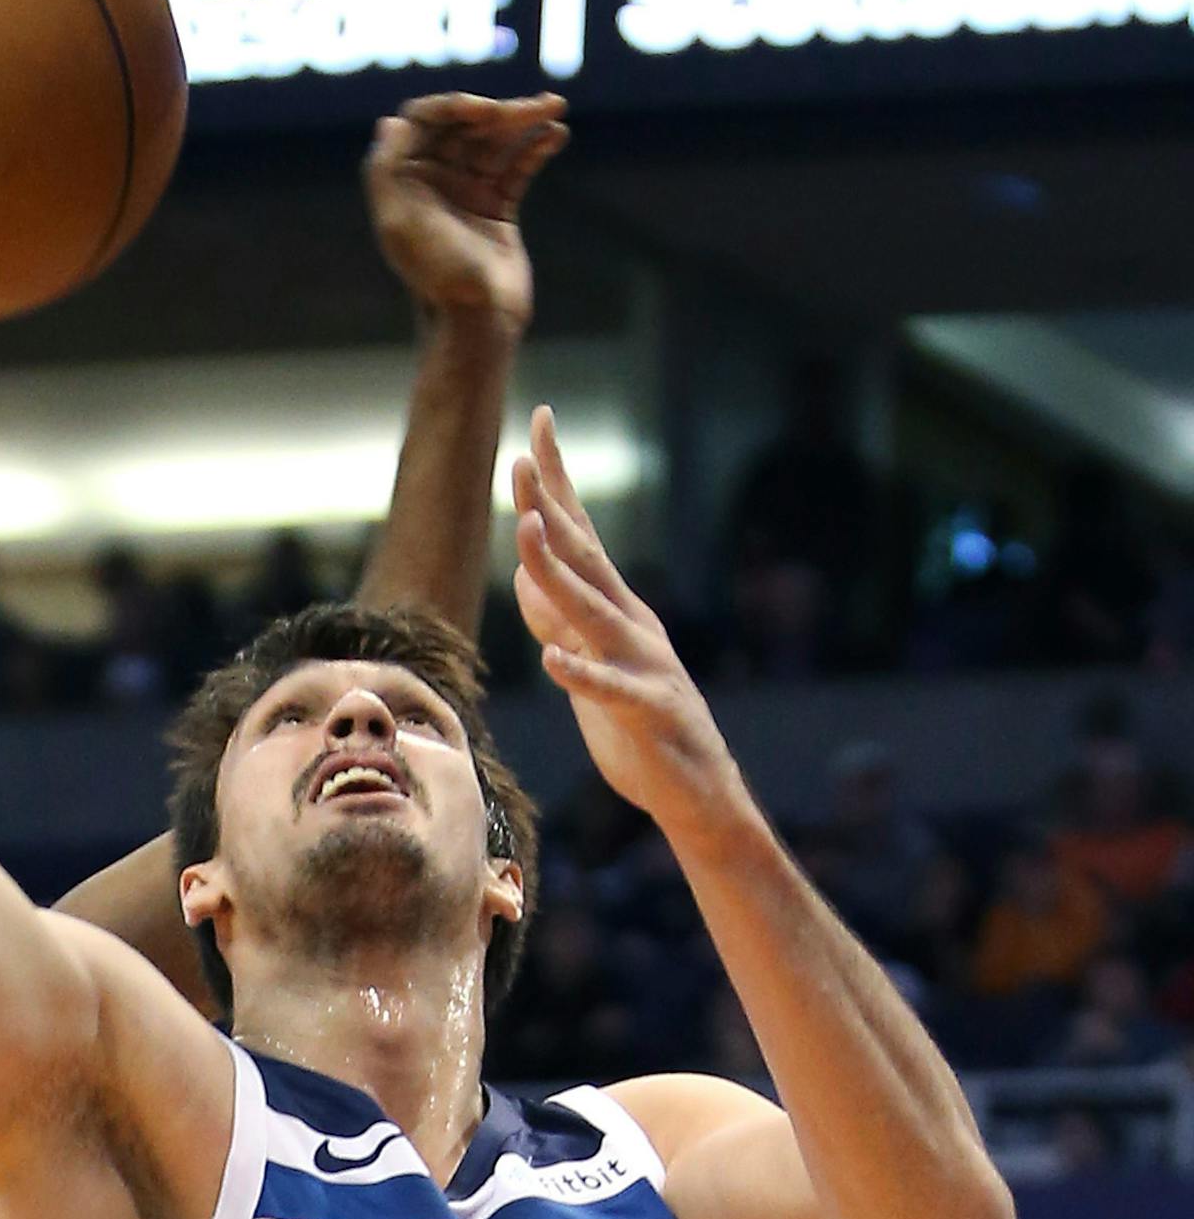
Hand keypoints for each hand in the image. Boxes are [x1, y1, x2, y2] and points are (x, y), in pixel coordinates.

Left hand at [365, 93, 568, 328]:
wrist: (479, 320)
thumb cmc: (438, 274)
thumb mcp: (401, 222)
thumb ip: (387, 171)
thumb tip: (390, 122)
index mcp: (405, 181)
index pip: (423, 121)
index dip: (453, 107)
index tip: (485, 112)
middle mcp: (433, 182)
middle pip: (464, 127)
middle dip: (497, 112)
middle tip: (531, 108)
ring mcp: (466, 193)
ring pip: (494, 143)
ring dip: (523, 121)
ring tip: (555, 107)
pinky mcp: (497, 207)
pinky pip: (517, 167)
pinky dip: (536, 148)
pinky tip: (557, 136)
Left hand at [513, 409, 746, 845]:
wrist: (695, 792)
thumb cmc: (637, 727)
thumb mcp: (588, 666)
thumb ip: (559, 621)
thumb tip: (524, 577)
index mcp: (616, 612)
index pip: (582, 536)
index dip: (556, 484)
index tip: (537, 426)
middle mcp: (632, 626)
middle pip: (587, 558)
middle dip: (552, 508)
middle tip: (523, 457)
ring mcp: (643, 666)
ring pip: (595, 613)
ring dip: (559, 574)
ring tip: (527, 534)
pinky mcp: (647, 713)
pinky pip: (611, 691)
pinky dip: (583, 674)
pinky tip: (553, 660)